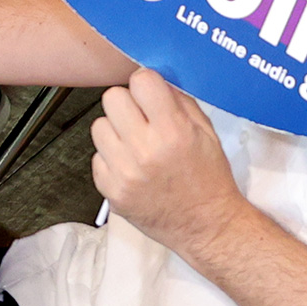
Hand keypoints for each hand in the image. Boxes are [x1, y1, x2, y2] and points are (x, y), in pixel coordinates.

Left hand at [89, 69, 249, 256]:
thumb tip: (154, 79)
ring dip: (116, 130)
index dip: (146, 84)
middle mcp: (145, 150)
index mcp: (173, 131)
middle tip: (141, 119)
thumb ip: (179, 102)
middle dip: (128, 104)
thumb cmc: (210, 180)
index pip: (141, 81)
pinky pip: (96, 156)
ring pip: (99, 125)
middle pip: (112, 97)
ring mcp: (123, 172)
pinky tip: (131, 167)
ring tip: (136, 145)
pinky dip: (111, 159)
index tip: (150, 93)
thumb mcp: (207, 133)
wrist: (207, 226)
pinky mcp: (110, 190)